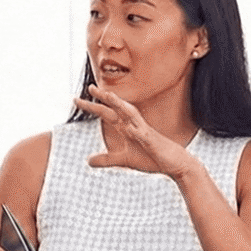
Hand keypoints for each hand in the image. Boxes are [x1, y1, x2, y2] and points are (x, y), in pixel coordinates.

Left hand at [74, 84, 194, 177]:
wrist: (174, 163)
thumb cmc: (150, 158)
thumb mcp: (124, 160)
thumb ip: (106, 159)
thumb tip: (88, 161)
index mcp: (126, 128)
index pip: (106, 113)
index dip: (92, 106)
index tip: (76, 99)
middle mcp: (133, 125)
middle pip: (116, 108)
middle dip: (103, 98)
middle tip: (90, 87)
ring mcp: (144, 131)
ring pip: (131, 114)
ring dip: (120, 104)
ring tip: (108, 95)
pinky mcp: (152, 140)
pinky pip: (143, 133)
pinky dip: (136, 129)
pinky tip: (129, 127)